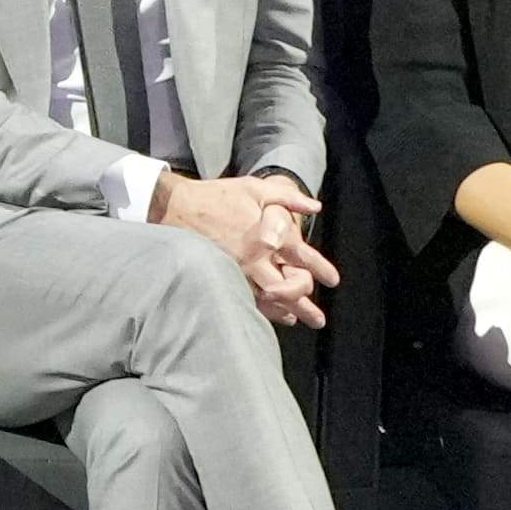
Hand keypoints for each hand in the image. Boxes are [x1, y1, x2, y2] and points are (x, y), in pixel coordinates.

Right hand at [156, 167, 327, 322]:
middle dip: (306, 306)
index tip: (333, 280)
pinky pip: (246, 300)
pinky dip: (262, 310)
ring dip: (286, 312)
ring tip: (299, 320)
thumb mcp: (256, 188)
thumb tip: (315, 206)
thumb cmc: (217, 197)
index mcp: (267, 237)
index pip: (303, 258)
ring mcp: (238, 272)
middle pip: (287, 290)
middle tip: (319, 319)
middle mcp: (255, 259)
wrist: (177, 208)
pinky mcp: (222, 277)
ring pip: (267, 301)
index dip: (321, 270)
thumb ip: (288, 197)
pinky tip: (271, 314)